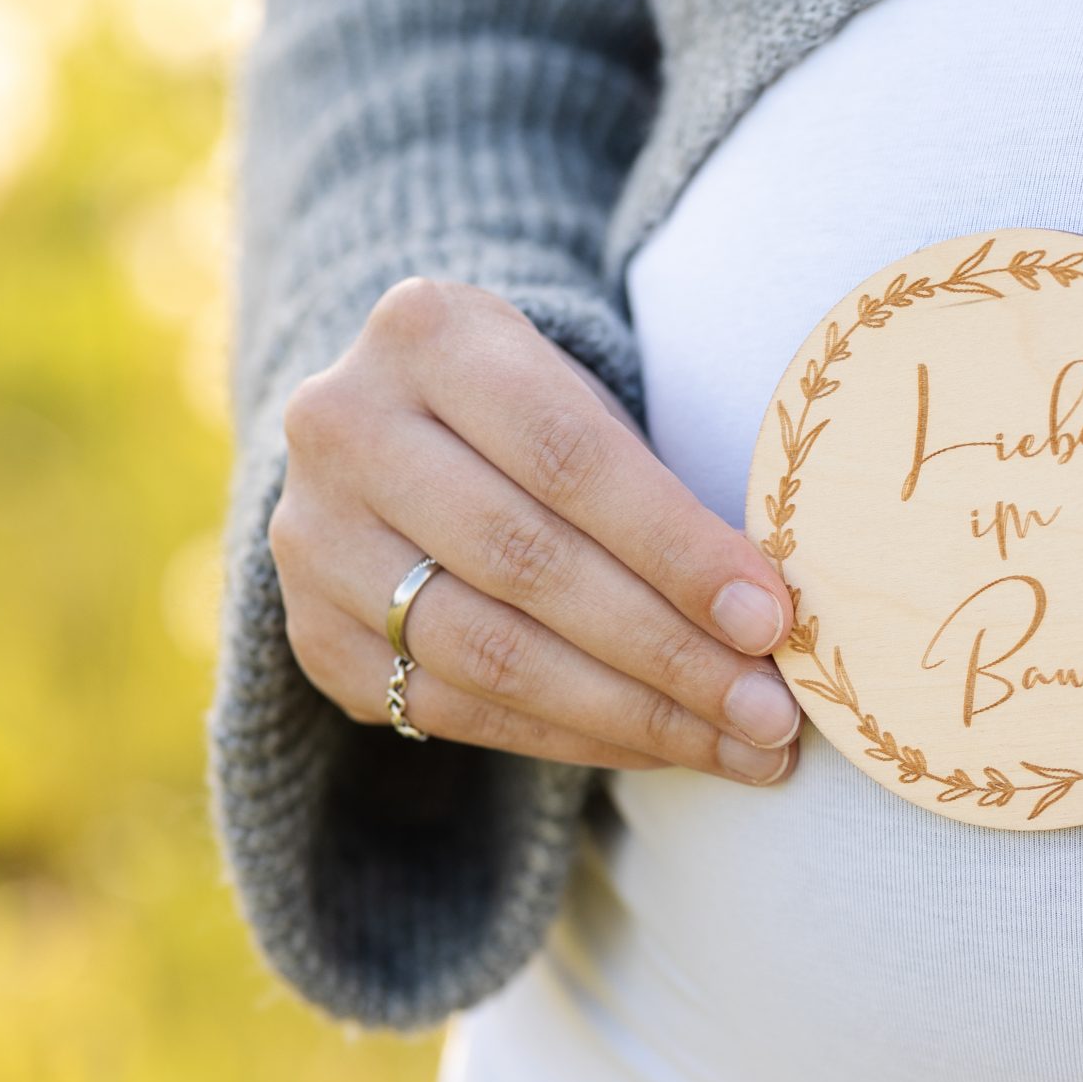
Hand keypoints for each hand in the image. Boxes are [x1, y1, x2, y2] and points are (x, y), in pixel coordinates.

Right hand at [270, 279, 802, 779]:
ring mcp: (311, 538)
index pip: (570, 459)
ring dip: (632, 714)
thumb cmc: (539, 420)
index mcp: (428, 333)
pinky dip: (572, 739)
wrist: (403, 436)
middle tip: (769, 714)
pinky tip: (661, 748)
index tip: (769, 621)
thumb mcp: (590, 402)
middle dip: (668, 652)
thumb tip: (770, 625)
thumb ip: (664, 493)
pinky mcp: (312, 636)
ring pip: (489, 652)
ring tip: (738, 747)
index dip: (676, 549)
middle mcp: (343, 427)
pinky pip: (455, 711)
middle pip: (528, 563)